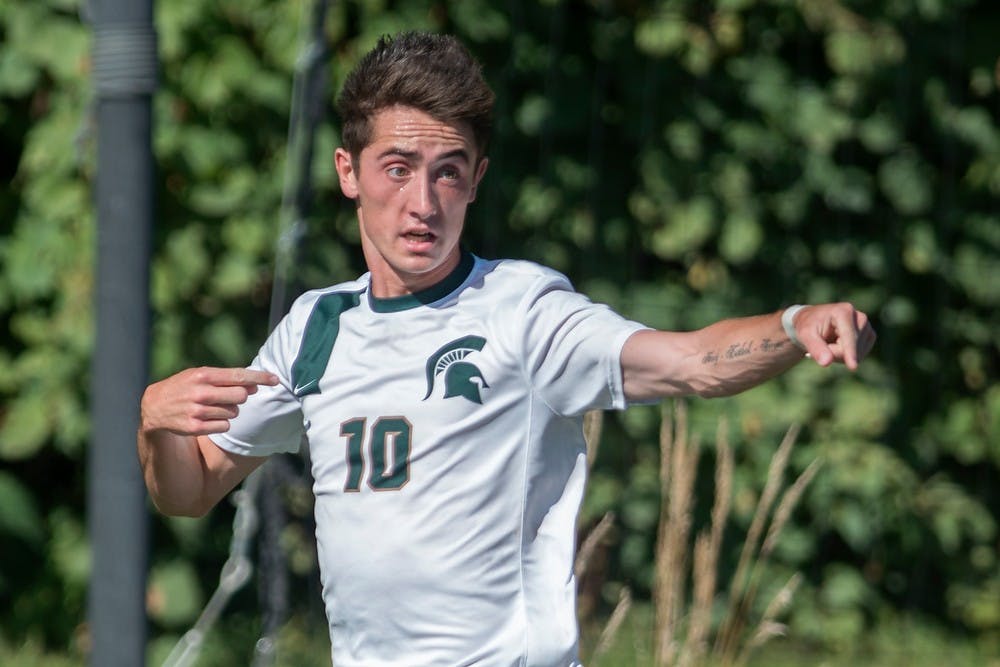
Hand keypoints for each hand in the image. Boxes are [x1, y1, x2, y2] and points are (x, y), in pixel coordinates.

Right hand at [140, 367, 279, 435]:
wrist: (154, 407)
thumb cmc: (185, 387)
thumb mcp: (200, 375)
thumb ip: (226, 379)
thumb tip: (255, 387)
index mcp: (203, 374)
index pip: (239, 375)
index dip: (260, 377)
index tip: (276, 379)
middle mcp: (201, 392)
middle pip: (241, 396)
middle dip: (241, 397)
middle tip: (227, 397)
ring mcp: (197, 410)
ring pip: (234, 413)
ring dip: (228, 411)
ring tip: (210, 407)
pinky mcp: (195, 427)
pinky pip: (225, 426)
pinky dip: (221, 424)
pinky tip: (206, 419)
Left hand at [792, 303, 875, 369]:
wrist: (813, 322)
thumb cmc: (808, 326)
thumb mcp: (805, 335)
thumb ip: (816, 348)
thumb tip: (826, 362)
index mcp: (843, 312)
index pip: (849, 337)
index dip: (850, 352)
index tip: (853, 367)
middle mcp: (859, 317)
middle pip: (852, 347)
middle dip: (835, 352)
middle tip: (820, 343)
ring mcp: (866, 326)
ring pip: (858, 353)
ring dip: (840, 355)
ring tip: (829, 343)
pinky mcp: (869, 335)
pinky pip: (861, 355)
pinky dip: (847, 356)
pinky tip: (838, 346)